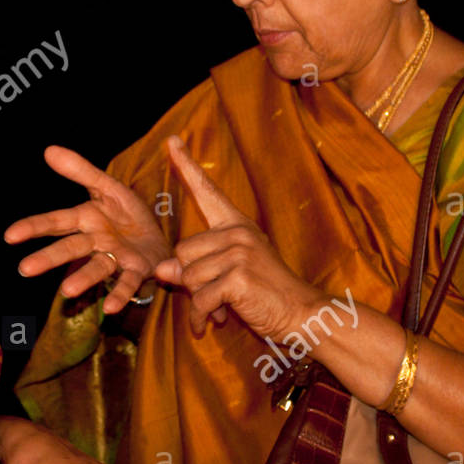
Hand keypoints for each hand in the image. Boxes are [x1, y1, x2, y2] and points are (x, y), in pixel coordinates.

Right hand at [5, 145, 171, 312]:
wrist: (161, 237)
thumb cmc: (127, 215)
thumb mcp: (108, 187)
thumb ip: (80, 171)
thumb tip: (48, 149)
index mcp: (86, 219)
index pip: (56, 222)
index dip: (34, 227)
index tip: (9, 236)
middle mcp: (97, 241)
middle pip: (70, 248)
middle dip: (48, 258)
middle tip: (25, 269)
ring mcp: (116, 258)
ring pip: (97, 267)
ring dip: (82, 279)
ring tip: (66, 292)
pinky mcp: (137, 270)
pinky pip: (127, 283)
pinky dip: (119, 295)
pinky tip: (111, 308)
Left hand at [153, 135, 326, 339]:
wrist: (301, 313)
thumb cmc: (265, 294)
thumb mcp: (228, 274)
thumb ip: (196, 267)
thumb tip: (162, 271)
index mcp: (236, 225)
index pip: (207, 192)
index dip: (187, 167)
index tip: (172, 141)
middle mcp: (237, 232)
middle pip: (183, 251)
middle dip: (191, 279)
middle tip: (213, 294)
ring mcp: (239, 252)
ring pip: (188, 275)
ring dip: (198, 300)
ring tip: (219, 309)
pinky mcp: (238, 276)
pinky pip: (200, 298)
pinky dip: (202, 315)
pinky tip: (215, 321)